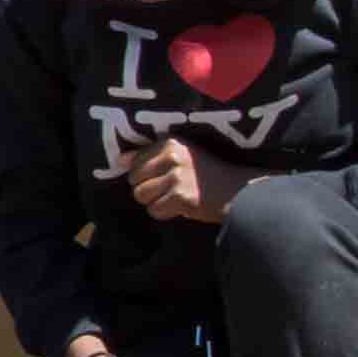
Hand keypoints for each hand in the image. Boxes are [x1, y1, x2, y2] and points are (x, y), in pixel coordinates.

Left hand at [121, 139, 248, 226]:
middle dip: (148, 189)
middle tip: (169, 190)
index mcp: (170, 143)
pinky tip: (180, 207)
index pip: (134, 161)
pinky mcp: (180, 197)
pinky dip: (165, 213)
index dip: (144, 175)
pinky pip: (154, 210)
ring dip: (156, 202)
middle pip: (134, 181)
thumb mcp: (181, 156)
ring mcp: (177, 177)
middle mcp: (172, 156)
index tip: (162, 177)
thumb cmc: (206, 174)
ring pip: (141, 196)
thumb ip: (149, 156)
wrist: (237, 191)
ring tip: (174, 198)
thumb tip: (120, 160)